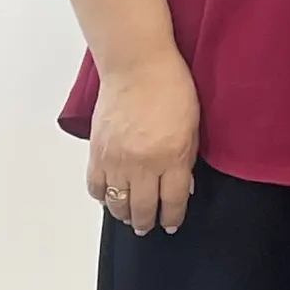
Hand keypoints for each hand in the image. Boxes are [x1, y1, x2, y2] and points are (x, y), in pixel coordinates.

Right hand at [86, 47, 199, 236]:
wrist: (137, 64)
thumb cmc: (171, 86)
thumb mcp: (193, 124)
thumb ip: (187, 159)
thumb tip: (183, 186)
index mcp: (172, 156)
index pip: (173, 202)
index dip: (173, 217)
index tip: (172, 223)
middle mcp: (143, 164)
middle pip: (143, 209)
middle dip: (148, 222)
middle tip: (149, 225)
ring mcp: (117, 160)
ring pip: (118, 205)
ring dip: (125, 214)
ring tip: (131, 216)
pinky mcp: (97, 153)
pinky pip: (96, 187)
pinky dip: (103, 197)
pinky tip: (111, 197)